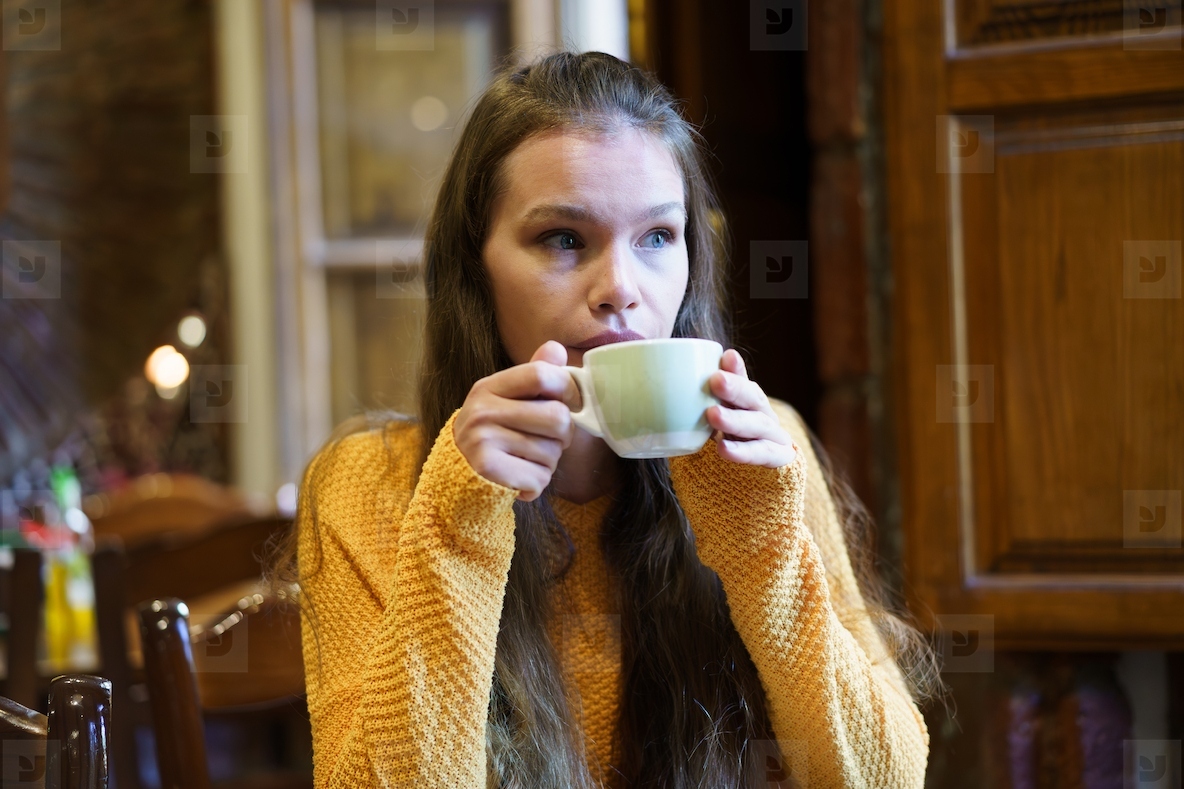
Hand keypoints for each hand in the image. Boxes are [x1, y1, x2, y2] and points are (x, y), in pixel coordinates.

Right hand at [453, 341, 581, 500]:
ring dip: (550, 461)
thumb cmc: (494, 432)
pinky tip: (521, 476)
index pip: (540, 374)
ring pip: (552, 451)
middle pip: (557, 416)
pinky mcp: (489, 469)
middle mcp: (482, 410)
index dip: (568, 388)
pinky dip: (538, 481)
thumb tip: (557, 349)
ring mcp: (483, 439)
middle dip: (565, 434)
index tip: (573, 403)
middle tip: (551, 440)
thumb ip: (534, 374)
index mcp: (489, 387)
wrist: (458, 474)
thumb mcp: (508, 398)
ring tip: (528, 459)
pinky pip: (540, 476)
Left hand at [705, 349, 797, 467]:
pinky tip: (723, 448)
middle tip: (716, 380)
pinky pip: (761, 453)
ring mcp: (773, 434)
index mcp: (748, 399)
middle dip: (735, 388)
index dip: (736, 369)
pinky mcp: (776, 457)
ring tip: (713, 415)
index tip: (726, 357)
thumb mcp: (712, 419)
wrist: (761, 473)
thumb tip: (657, 384)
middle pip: (753, 397)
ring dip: (735, 419)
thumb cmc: (731, 440)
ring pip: (758, 424)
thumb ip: (695, 404)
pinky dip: (743, 451)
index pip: (742, 379)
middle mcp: (763, 412)